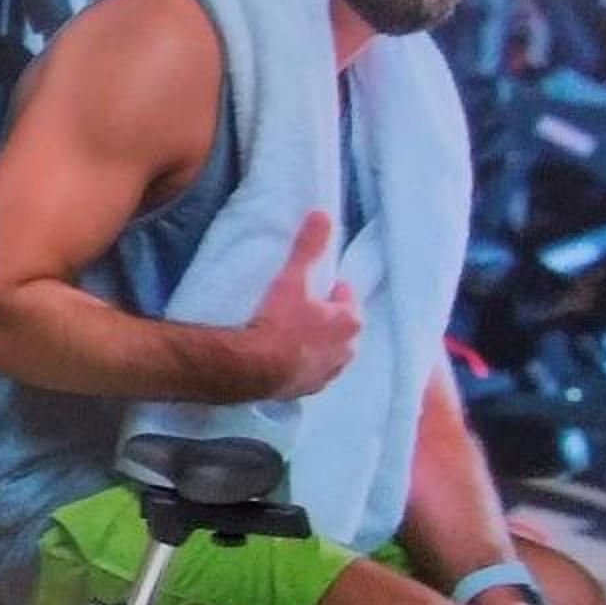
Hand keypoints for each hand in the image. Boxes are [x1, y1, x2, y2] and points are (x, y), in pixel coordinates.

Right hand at [239, 211, 361, 398]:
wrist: (255, 367)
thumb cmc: (280, 322)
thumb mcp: (294, 278)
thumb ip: (309, 247)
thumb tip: (322, 214)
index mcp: (350, 322)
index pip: (348, 298)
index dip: (330, 292)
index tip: (312, 288)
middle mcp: (348, 351)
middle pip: (341, 327)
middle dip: (326, 319)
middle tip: (300, 309)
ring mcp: (328, 374)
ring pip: (328, 352)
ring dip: (316, 344)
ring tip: (290, 334)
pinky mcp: (308, 390)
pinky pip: (311, 372)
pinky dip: (302, 364)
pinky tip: (282, 357)